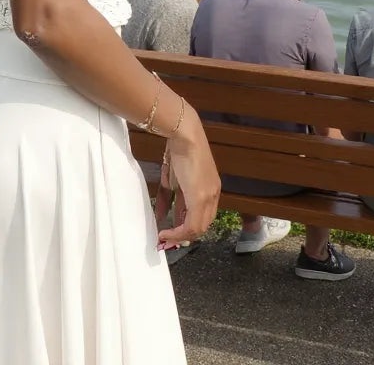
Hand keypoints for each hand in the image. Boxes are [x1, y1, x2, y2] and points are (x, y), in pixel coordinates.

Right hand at [153, 107, 219, 250]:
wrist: (184, 134)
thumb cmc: (179, 150)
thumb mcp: (172, 178)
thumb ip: (168, 198)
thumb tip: (160, 215)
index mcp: (210, 189)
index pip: (202, 215)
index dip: (188, 227)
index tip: (173, 231)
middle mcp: (213, 194)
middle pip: (202, 225)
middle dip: (183, 235)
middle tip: (168, 239)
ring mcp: (209, 196)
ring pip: (198, 228)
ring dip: (180, 235)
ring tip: (165, 237)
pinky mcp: (201, 197)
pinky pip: (192, 224)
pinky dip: (178, 232)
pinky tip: (166, 232)